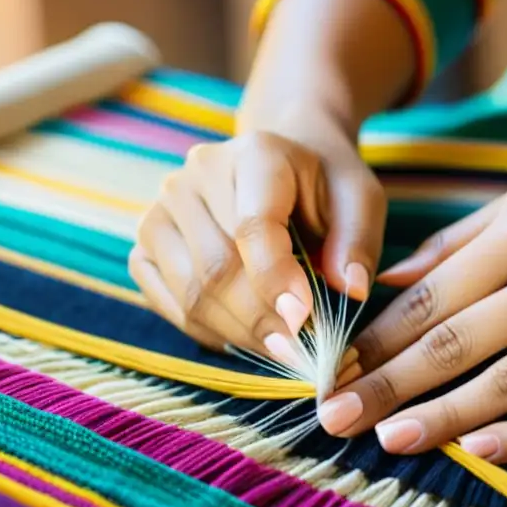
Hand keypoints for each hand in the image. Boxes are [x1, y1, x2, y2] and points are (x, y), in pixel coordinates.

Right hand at [128, 115, 384, 360]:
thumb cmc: (325, 189)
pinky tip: (245, 333)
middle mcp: (195, 176)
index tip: (302, 319)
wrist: (283, 170)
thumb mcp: (360, 201)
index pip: (252, 226)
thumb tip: (350, 289)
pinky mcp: (146, 244)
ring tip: (279, 347)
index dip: (275, 279)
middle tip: (298, 351)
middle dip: (261, 321)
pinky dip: (208, 331)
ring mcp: (162, 210)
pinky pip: (168, 303)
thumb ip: (358, 241)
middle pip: (217, 269)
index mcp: (255, 154)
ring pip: (191, 293)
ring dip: (238, 332)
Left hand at [316, 180, 506, 463]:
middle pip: (457, 340)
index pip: (433, 293)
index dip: (378, 338)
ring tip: (390, 440)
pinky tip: (479, 452)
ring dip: (443, 416)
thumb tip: (387, 283)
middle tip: (334, 418)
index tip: (333, 372)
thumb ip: (460, 243)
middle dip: (387, 383)